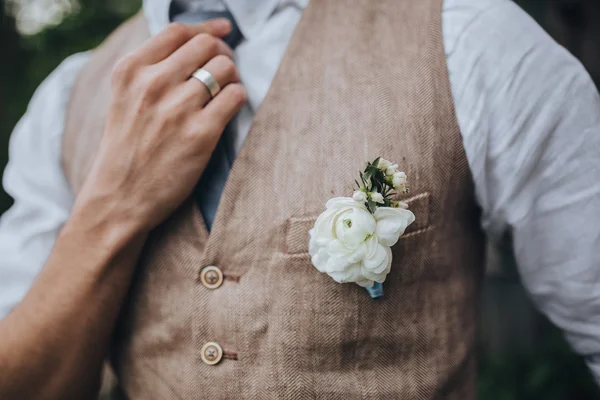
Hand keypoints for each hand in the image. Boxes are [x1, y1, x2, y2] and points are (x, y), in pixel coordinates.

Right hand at [74, 20, 246, 233]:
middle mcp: (153, 84)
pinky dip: (238, 98)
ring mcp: (178, 108)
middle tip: (224, 70)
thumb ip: (152, 70)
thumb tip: (200, 42)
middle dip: (222, 53)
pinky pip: (236, 96)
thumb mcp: (124, 98)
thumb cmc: (126, 149)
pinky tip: (228, 110)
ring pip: (225, 68)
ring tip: (226, 92)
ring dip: (232, 77)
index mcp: (130, 70)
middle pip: (207, 45)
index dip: (207, 28)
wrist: (119, 198)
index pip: (178, 32)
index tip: (223, 31)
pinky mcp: (201, 134)